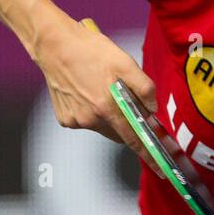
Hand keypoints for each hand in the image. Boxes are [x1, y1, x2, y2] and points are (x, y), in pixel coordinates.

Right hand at [30, 13, 163, 177]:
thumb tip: (154, 109)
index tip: (160, 169)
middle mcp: (90, 119)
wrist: (54, 45)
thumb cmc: (91, 51)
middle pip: (119, 133)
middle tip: (127, 102)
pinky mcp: (65, 118)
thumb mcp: (126, 63)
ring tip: (102, 90)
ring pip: (103, 127)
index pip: (133, 139)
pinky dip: (92, 112)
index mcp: (107, 107)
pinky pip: (87, 122)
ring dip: (109, 116)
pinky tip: (88, 92)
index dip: (148, 155)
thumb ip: (144, 89)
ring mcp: (76, 120)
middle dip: (127, 123)